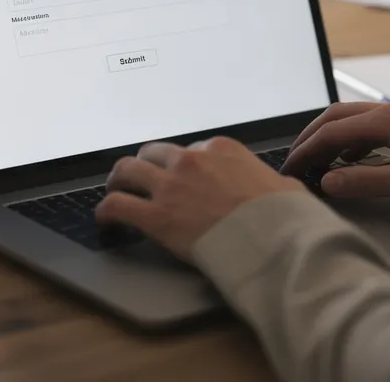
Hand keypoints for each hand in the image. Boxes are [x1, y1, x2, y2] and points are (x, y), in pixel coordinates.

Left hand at [95, 137, 306, 260]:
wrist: (273, 239)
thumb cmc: (284, 216)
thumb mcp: (283, 185)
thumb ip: (267, 181)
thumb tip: (276, 189)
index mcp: (222, 149)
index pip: (192, 149)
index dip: (184, 164)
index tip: (182, 177)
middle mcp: (191, 160)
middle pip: (154, 153)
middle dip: (147, 165)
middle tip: (143, 179)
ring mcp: (171, 187)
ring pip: (127, 170)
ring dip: (119, 179)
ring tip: (116, 190)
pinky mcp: (156, 217)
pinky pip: (116, 205)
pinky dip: (106, 211)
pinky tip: (105, 220)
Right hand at [282, 101, 389, 206]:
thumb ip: (365, 181)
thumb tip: (328, 181)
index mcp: (387, 120)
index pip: (331, 132)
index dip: (306, 150)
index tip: (289, 168)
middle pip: (338, 117)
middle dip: (312, 137)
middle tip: (295, 159)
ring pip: (355, 118)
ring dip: (332, 136)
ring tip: (319, 160)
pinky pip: (372, 124)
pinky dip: (353, 138)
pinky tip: (354, 157)